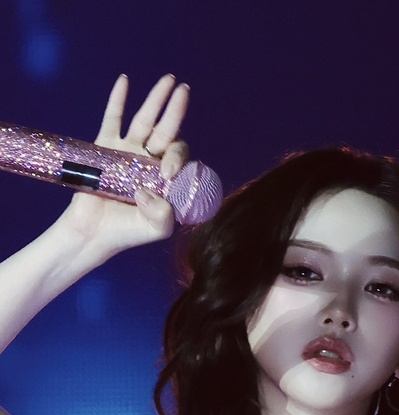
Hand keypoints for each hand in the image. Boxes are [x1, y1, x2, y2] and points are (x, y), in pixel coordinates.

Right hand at [60, 74, 189, 255]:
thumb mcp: (157, 229)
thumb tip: (148, 191)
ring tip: (169, 80)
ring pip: (144, 120)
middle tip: (184, 91)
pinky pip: (113, 119)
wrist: (95, 233)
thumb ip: (163, 215)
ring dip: (156, 99)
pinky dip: (118, 99)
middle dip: (176, 111)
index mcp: (166, 177)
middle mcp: (150, 160)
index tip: (167, 172)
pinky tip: (125, 80)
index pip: (178, 157)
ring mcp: (128, 151)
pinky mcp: (106, 147)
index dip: (177, 158)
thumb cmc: (129, 231)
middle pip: (167, 131)